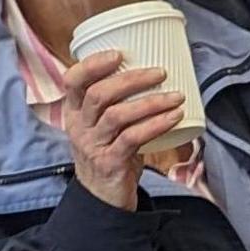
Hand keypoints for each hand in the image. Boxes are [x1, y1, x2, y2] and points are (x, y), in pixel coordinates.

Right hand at [57, 47, 187, 212]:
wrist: (103, 197)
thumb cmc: (111, 152)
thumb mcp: (106, 126)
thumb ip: (120, 102)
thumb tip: (157, 72)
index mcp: (75, 112)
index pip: (72, 81)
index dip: (92, 64)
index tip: (118, 53)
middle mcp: (79, 127)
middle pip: (98, 94)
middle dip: (131, 79)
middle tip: (160, 72)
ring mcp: (92, 145)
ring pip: (116, 115)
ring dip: (150, 102)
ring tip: (177, 96)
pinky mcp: (109, 162)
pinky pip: (132, 138)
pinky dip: (156, 124)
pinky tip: (174, 117)